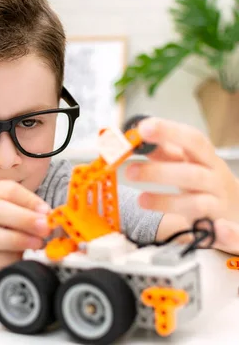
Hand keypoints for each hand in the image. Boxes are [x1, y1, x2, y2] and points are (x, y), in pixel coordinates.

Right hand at [0, 180, 50, 279]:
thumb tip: (54, 219)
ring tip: (37, 244)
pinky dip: (10, 259)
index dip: (29, 200)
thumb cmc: (13, 228)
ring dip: (16, 239)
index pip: (9, 190)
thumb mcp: (25, 214)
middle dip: (23, 219)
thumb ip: (38, 214)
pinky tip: (24, 259)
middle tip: (45, 228)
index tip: (46, 211)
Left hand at [125, 117, 238, 250]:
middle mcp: (215, 178)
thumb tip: (136, 140)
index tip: (143, 127)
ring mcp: (218, 203)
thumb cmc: (206, 183)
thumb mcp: (187, 164)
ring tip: (140, 200)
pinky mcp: (219, 227)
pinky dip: (217, 230)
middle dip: (159, 171)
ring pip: (196, 202)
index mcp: (206, 159)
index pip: (192, 140)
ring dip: (166, 201)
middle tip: (129, 171)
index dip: (168, 132)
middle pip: (191, 172)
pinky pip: (221, 230)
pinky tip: (206, 227)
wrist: (237, 210)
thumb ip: (164, 153)